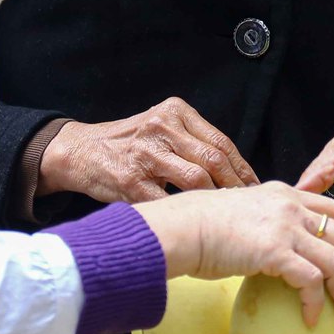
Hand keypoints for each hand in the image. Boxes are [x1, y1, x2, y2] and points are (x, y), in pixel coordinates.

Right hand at [39, 98, 258, 203]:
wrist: (79, 151)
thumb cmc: (128, 144)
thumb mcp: (160, 127)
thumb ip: (192, 142)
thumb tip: (236, 174)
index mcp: (174, 111)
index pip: (220, 142)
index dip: (243, 169)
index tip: (255, 188)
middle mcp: (161, 127)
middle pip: (213, 160)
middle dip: (234, 187)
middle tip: (246, 208)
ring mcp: (145, 154)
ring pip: (195, 180)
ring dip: (214, 201)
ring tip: (225, 217)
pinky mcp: (130, 179)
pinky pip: (167, 201)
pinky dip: (183, 214)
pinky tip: (193, 222)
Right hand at [137, 182, 333, 328]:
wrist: (179, 229)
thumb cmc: (198, 228)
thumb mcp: (240, 215)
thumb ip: (264, 226)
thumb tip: (270, 252)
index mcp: (285, 194)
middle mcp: (291, 206)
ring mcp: (285, 226)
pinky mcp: (276, 250)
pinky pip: (311, 280)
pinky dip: (317, 303)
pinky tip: (313, 320)